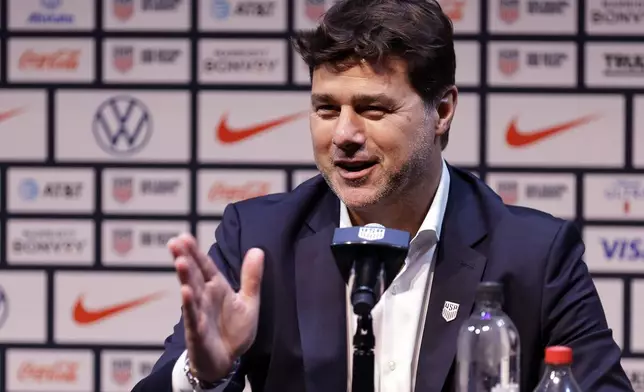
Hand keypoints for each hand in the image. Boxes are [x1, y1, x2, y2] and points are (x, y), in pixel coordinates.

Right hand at [168, 233, 264, 382]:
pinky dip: (189, 305)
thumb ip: (252, 277)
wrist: (227, 361)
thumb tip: (258, 249)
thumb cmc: (233, 330)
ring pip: (191, 292)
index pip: (205, 266)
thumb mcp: (248, 301)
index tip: (184, 236)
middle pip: (194, 275)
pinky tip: (185, 292)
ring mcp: (199, 313)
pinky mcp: (198, 331)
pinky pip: (193, 316)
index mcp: (216, 288)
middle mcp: (205, 298)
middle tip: (175, 242)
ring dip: (185, 278)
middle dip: (185, 258)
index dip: (196, 252)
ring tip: (180, 261)